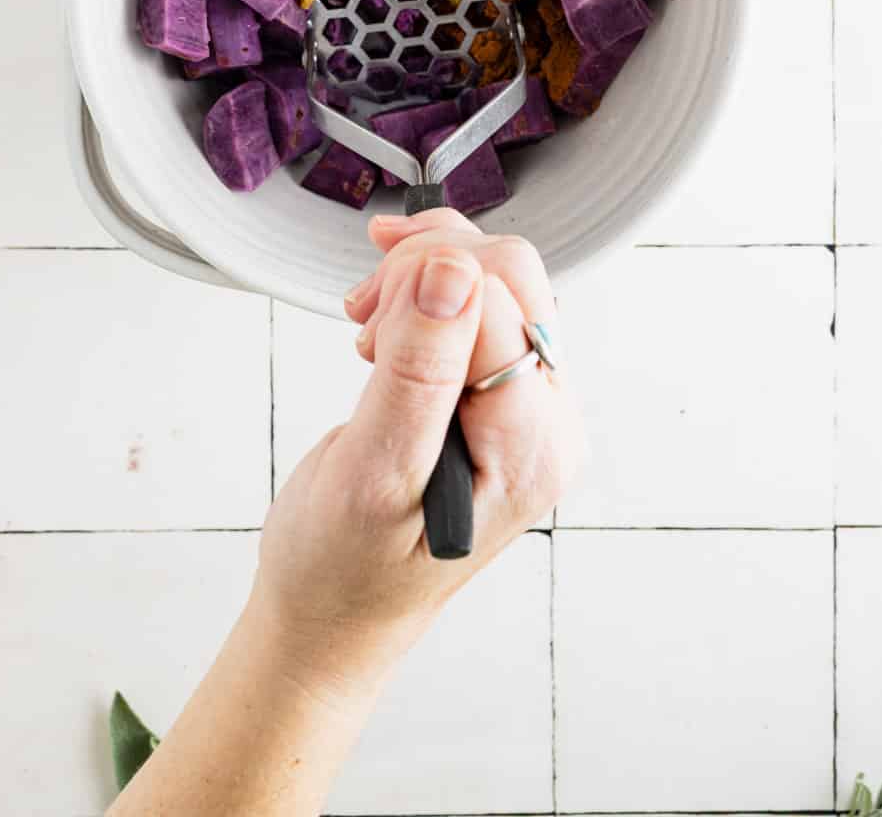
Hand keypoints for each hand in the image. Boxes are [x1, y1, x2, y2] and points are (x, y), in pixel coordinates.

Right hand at [252, 210, 586, 707]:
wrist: (333, 614)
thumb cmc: (345, 567)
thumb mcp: (373, 472)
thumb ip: (417, 370)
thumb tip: (452, 270)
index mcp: (533, 444)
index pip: (496, 297)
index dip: (422, 284)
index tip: (364, 320)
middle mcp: (548, 420)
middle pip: (510, 275)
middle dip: (426, 267)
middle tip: (361, 312)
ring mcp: (526, 405)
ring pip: (494, 278)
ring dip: (421, 275)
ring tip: (367, 323)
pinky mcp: (498, 393)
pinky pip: (479, 303)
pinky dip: (424, 291)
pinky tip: (384, 325)